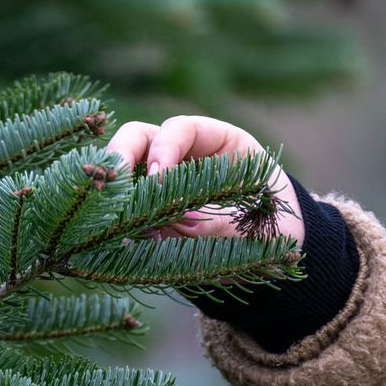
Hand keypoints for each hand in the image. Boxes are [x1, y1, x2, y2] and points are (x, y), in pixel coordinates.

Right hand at [102, 115, 305, 242]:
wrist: (272, 256)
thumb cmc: (270, 229)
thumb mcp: (252, 226)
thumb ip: (216, 222)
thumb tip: (174, 220)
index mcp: (220, 142)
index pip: (181, 128)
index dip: (164, 148)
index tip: (158, 178)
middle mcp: (185, 155)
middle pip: (139, 138)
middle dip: (121, 159)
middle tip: (114, 190)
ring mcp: (162, 181)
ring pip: (123, 170)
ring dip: (114, 191)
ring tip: (114, 219)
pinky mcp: (149, 211)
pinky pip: (123, 207)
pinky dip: (116, 220)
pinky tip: (119, 240)